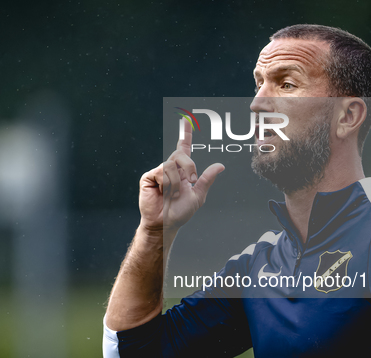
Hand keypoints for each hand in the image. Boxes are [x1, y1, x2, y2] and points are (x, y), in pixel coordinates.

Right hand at [139, 120, 224, 234]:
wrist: (165, 223)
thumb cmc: (179, 212)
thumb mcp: (198, 196)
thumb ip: (207, 179)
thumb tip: (221, 166)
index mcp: (182, 170)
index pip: (184, 148)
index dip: (185, 134)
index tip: (187, 120)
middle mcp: (170, 168)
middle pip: (181, 154)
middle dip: (190, 167)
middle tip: (190, 182)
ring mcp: (159, 172)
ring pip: (171, 164)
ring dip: (177, 182)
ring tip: (173, 193)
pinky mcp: (149, 177)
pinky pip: (161, 171)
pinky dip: (166, 184)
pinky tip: (163, 192)